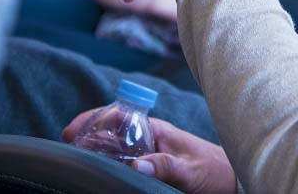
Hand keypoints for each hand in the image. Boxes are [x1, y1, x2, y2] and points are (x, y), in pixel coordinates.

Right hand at [63, 114, 235, 193]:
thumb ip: (166, 167)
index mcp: (156, 130)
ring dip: (93, 152)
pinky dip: (106, 164)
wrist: (231, 181)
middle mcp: (148, 138)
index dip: (92, 121)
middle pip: (108, 133)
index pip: (118, 116)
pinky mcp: (149, 167)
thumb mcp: (191, 170)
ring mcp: (147, 153)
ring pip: (112, 148)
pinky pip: (121, 162)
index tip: (71, 131)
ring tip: (75, 161)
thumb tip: (134, 165)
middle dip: (86, 138)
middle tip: (66, 149)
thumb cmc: (215, 171)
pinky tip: (95, 172)